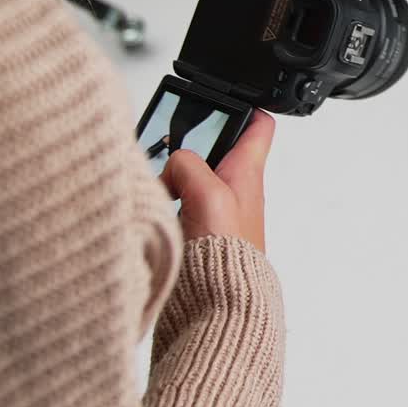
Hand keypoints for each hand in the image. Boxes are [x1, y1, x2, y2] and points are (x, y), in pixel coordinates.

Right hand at [161, 109, 274, 252]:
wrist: (217, 311)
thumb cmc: (226, 259)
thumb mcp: (209, 195)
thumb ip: (189, 166)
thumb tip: (172, 162)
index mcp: (246, 173)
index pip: (259, 127)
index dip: (248, 106)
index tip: (230, 95)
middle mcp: (233, 190)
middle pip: (216, 149)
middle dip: (190, 143)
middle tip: (168, 140)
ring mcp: (212, 212)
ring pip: (190, 177)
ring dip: (171, 176)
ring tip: (153, 179)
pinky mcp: (193, 235)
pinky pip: (174, 205)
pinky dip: (161, 202)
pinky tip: (148, 207)